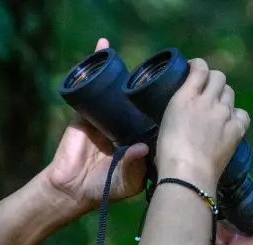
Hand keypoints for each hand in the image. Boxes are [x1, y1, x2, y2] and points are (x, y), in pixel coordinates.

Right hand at [39, 38, 149, 217]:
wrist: (73, 190)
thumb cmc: (104, 189)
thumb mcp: (127, 182)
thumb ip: (134, 166)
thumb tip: (141, 147)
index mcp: (140, 138)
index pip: (155, 116)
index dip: (165, 104)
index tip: (180, 89)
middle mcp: (125, 124)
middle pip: (138, 98)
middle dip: (147, 82)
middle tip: (160, 65)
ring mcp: (106, 116)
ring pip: (116, 87)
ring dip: (121, 67)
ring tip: (132, 50)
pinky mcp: (86, 112)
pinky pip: (90, 85)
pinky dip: (95, 65)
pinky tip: (102, 46)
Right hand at [155, 59, 249, 188]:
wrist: (188, 174)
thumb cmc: (168, 155)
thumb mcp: (165, 124)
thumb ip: (177, 111)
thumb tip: (183, 114)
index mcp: (185, 97)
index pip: (200, 68)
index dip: (199, 66)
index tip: (195, 72)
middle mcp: (207, 100)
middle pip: (219, 77)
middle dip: (213, 81)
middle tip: (207, 92)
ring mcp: (224, 114)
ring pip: (230, 93)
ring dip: (223, 97)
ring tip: (217, 109)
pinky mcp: (237, 130)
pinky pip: (242, 114)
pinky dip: (236, 116)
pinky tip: (230, 122)